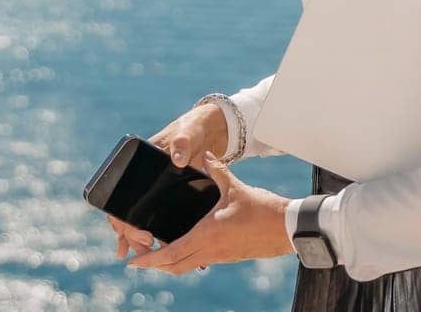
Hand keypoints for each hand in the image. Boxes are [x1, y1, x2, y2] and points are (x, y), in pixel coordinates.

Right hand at [105, 102, 228, 260]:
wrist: (208, 131)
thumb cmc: (192, 129)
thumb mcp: (188, 134)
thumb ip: (182, 143)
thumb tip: (177, 159)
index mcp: (140, 164)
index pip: (120, 193)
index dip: (120, 215)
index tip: (133, 229)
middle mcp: (143, 179)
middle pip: (126, 210)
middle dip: (130, 232)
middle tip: (144, 245)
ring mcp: (155, 188)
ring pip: (137, 217)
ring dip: (137, 237)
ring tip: (145, 255)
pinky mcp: (168, 195)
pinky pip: (155, 216)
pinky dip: (153, 232)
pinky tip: (157, 248)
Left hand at [126, 150, 294, 274]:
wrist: (287, 228)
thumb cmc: (262, 210)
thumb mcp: (235, 187)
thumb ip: (217, 169)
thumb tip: (205, 155)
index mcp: (207, 234)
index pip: (171, 253)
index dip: (150, 259)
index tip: (133, 261)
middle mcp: (210, 250)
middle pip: (174, 266)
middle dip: (154, 264)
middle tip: (139, 255)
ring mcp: (219, 256)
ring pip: (186, 266)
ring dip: (169, 263)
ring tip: (155, 252)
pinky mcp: (228, 256)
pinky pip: (199, 261)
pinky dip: (184, 258)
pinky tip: (181, 247)